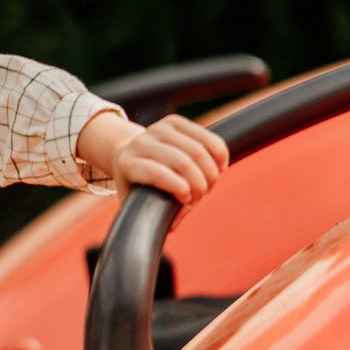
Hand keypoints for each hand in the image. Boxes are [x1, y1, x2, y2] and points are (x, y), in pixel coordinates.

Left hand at [78, 110, 229, 210]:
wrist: (127, 153)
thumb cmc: (135, 185)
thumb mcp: (134, 201)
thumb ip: (150, 215)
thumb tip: (171, 228)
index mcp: (127, 164)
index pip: (156, 174)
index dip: (177, 188)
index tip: (188, 200)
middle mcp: (140, 143)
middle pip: (181, 162)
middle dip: (199, 182)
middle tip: (202, 195)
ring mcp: (156, 129)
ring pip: (196, 149)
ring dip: (210, 170)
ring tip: (210, 184)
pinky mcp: (173, 121)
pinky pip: (205, 135)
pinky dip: (218, 152)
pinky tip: (221, 167)